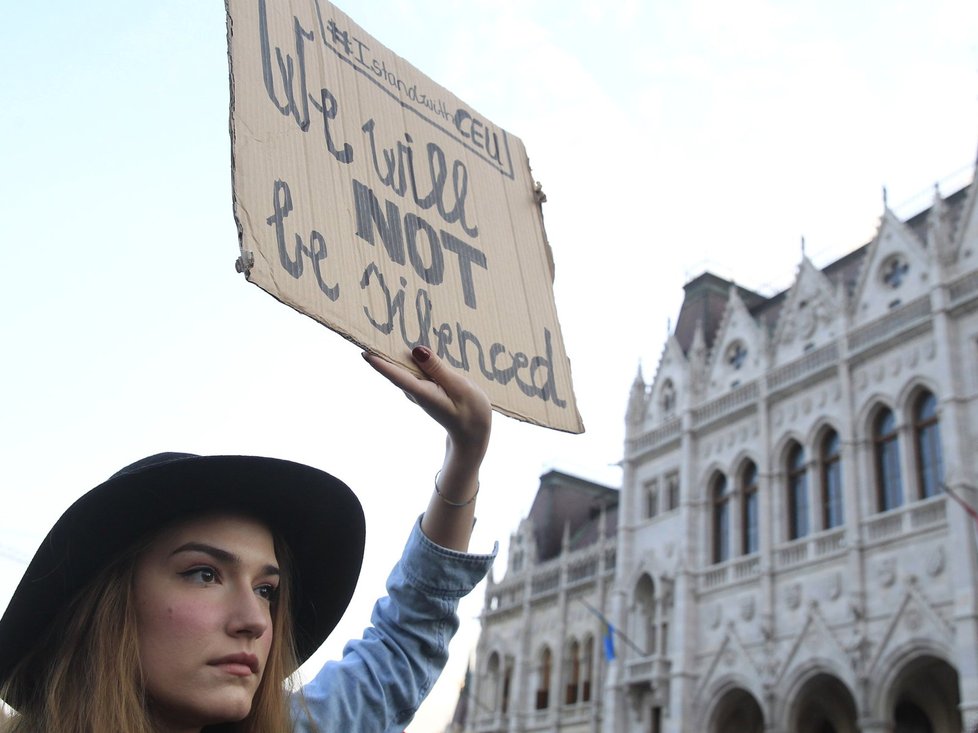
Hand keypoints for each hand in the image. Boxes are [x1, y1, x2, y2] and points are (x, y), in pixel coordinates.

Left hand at [362, 345, 491, 550]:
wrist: (473, 433)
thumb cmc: (470, 412)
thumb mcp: (458, 387)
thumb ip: (437, 368)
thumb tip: (416, 350)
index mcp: (422, 392)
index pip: (396, 375)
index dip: (379, 363)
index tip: (363, 350)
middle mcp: (415, 391)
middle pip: (395, 368)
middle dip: (385, 350)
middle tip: (377, 328)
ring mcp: (419, 390)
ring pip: (405, 368)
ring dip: (399, 351)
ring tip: (394, 328)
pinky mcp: (426, 388)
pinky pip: (415, 370)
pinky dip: (413, 357)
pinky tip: (415, 344)